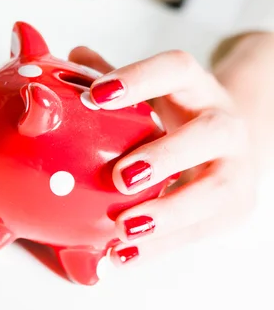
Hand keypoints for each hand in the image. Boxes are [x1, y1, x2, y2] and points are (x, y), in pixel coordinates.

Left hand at [69, 46, 255, 265]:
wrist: (228, 146)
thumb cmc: (178, 117)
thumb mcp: (152, 93)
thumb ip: (114, 78)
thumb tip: (73, 55)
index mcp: (196, 86)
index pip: (175, 69)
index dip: (139, 78)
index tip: (96, 96)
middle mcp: (224, 121)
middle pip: (209, 133)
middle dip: (166, 155)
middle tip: (120, 177)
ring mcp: (237, 165)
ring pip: (217, 189)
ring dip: (170, 213)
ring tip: (123, 229)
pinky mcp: (237, 205)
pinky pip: (203, 229)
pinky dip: (163, 246)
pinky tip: (125, 254)